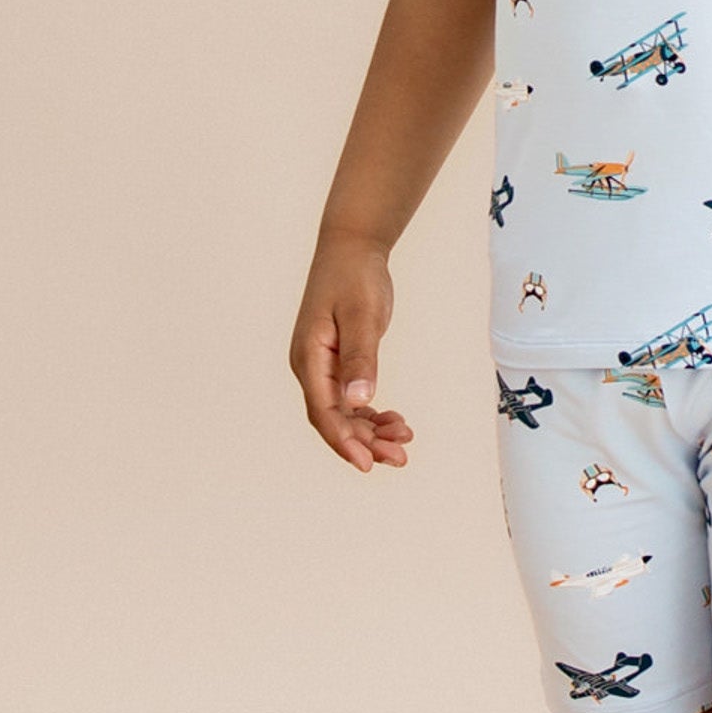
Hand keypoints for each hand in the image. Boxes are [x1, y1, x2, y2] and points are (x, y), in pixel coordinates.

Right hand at [290, 237, 414, 472]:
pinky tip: (394, 420)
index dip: (344, 441)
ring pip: (343, 412)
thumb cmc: (354, 277)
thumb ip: (361, 358)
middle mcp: (310, 367)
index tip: (367, 464)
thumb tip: (359, 400)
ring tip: (403, 441)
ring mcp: (322, 366)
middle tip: (400, 458)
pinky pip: (350, 399)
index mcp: (308, 358)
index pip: (323, 412)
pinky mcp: (337, 362)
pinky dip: (370, 413)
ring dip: (371, 431)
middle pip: (333, 419)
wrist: (351, 248)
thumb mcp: (362, 316)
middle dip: (364, 443)